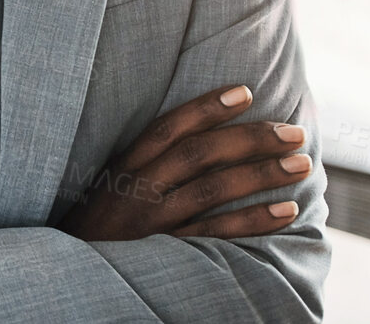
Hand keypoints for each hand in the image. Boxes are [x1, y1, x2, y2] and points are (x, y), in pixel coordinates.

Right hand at [59, 84, 310, 240]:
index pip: (167, 128)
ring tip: (299, 164)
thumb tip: (201, 138)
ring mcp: (153, 222)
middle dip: (249, 139)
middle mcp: (138, 189)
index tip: (245, 92)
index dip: (205, 108)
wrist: (70, 276)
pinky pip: (217, 234)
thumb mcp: (111, 186)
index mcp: (125, 167)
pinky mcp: (167, 253)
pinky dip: (253, 221)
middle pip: (198, 154)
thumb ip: (146, 165)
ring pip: (212, 190)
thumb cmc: (100, 224)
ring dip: (260, 174)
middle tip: (293, 132)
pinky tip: (285, 211)